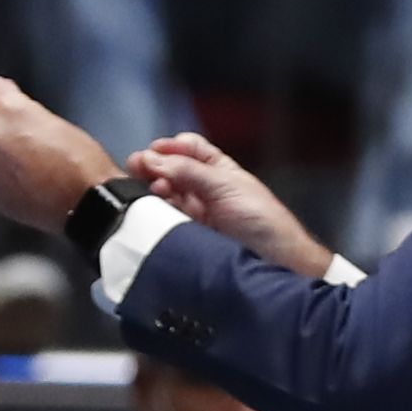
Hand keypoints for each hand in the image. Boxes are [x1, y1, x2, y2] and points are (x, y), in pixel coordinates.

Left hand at [0, 75, 118, 234]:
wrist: (84, 204)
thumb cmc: (80, 161)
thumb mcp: (54, 121)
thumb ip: (25, 113)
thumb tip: (15, 116)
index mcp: (10, 111)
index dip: (0, 91)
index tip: (9, 95)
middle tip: (3, 122)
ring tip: (1, 148)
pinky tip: (6, 172)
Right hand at [132, 131, 334, 279]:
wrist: (275, 264)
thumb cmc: (263, 222)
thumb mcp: (226, 186)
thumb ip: (189, 172)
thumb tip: (154, 159)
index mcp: (220, 171)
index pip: (189, 149)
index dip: (170, 147)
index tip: (151, 151)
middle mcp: (206, 190)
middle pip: (173, 171)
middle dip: (154, 166)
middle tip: (136, 168)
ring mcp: (197, 213)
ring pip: (167, 194)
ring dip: (153, 188)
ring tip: (147, 190)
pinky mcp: (190, 236)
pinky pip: (167, 220)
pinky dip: (157, 212)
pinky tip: (152, 209)